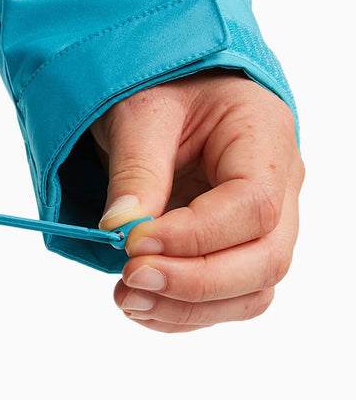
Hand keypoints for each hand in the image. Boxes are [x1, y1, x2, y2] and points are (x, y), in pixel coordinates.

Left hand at [89, 68, 303, 333]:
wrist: (170, 87)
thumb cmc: (163, 87)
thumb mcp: (140, 112)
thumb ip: (135, 168)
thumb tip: (119, 229)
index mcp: (265, 138)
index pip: (252, 206)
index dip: (195, 236)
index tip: (133, 243)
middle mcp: (280, 186)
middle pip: (265, 259)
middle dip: (195, 283)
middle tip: (130, 279)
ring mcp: (267, 224)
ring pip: (251, 290)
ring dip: (188, 308)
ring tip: (126, 300)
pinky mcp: (238, 249)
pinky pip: (228, 297)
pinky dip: (184, 312)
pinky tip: (140, 305)